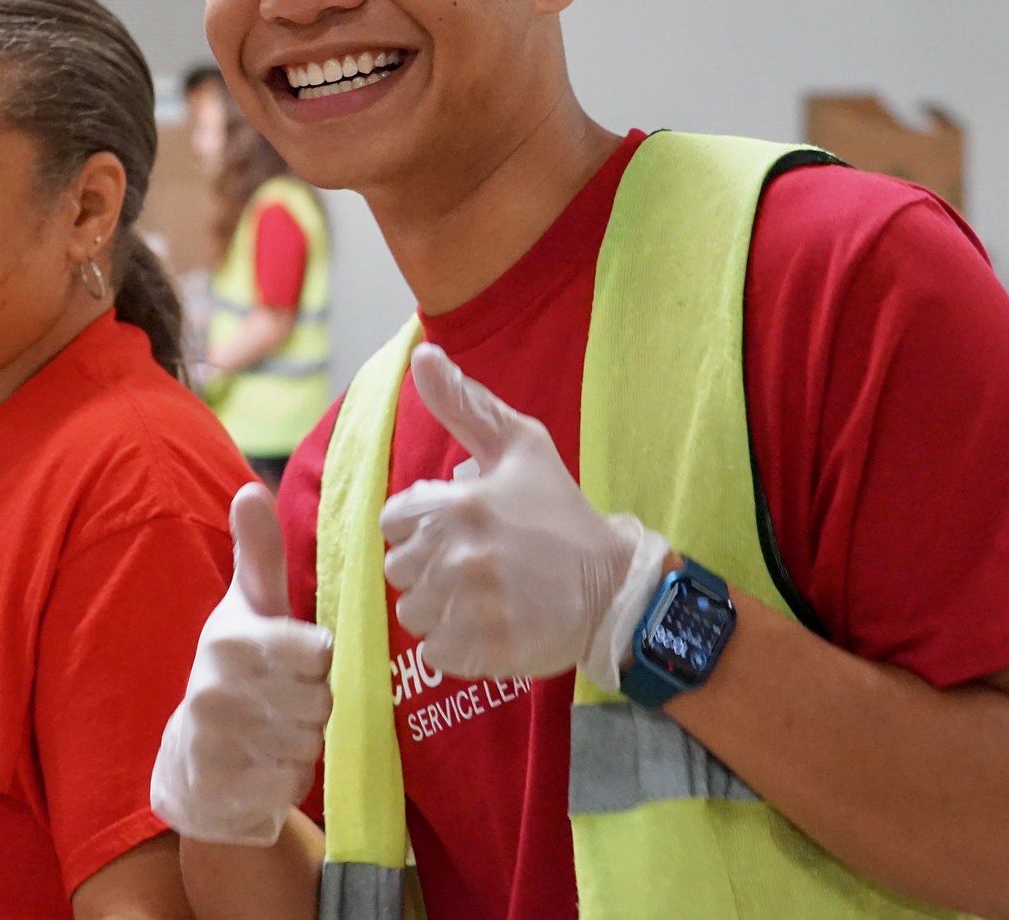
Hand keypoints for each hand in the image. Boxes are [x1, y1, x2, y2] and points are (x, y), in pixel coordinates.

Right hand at [151, 483, 333, 845]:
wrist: (193, 758)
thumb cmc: (236, 669)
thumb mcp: (249, 607)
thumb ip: (260, 552)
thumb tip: (250, 488)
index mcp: (229, 637)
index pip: (319, 652)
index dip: (316, 663)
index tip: (292, 663)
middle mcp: (215, 686)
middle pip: (321, 701)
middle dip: (313, 706)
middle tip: (281, 702)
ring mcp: (214, 740)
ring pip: (311, 744)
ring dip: (303, 743)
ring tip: (271, 732)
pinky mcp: (220, 787)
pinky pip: (292, 784)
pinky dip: (288, 779)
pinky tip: (262, 766)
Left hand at [379, 344, 670, 686]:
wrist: (613, 587)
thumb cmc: (561, 514)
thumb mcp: (520, 445)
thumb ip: (465, 404)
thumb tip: (422, 354)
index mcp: (459, 503)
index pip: (395, 522)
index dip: (424, 526)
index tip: (462, 530)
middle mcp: (460, 555)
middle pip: (400, 570)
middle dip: (431, 568)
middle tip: (479, 565)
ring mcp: (473, 607)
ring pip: (415, 613)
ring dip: (442, 609)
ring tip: (486, 596)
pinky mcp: (486, 650)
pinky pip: (436, 653)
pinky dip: (457, 646)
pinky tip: (490, 625)